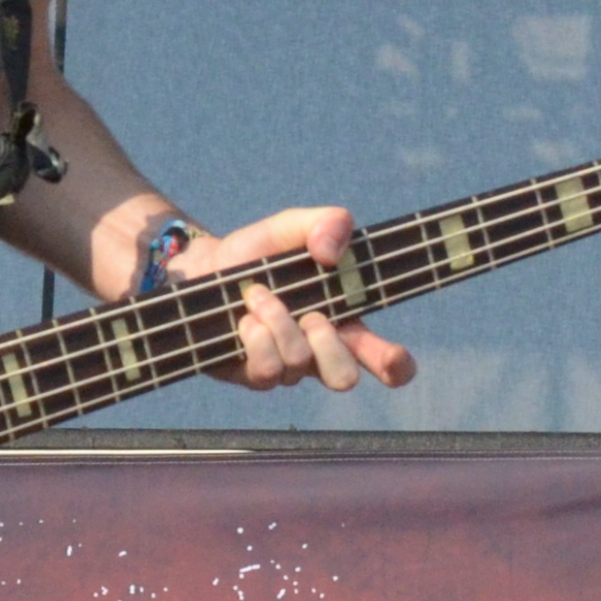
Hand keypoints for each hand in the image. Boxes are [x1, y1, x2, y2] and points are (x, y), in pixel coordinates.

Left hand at [206, 206, 415, 393]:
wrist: (204, 267)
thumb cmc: (257, 252)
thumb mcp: (294, 226)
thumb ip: (328, 222)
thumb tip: (332, 253)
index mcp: (344, 323)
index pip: (385, 362)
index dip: (396, 366)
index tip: (394, 357)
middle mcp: (317, 353)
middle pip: (344, 378)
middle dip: (329, 344)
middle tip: (312, 315)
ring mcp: (284, 368)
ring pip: (299, 364)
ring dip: (279, 322)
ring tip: (258, 296)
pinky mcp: (251, 375)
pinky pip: (267, 371)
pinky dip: (257, 336)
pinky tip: (244, 318)